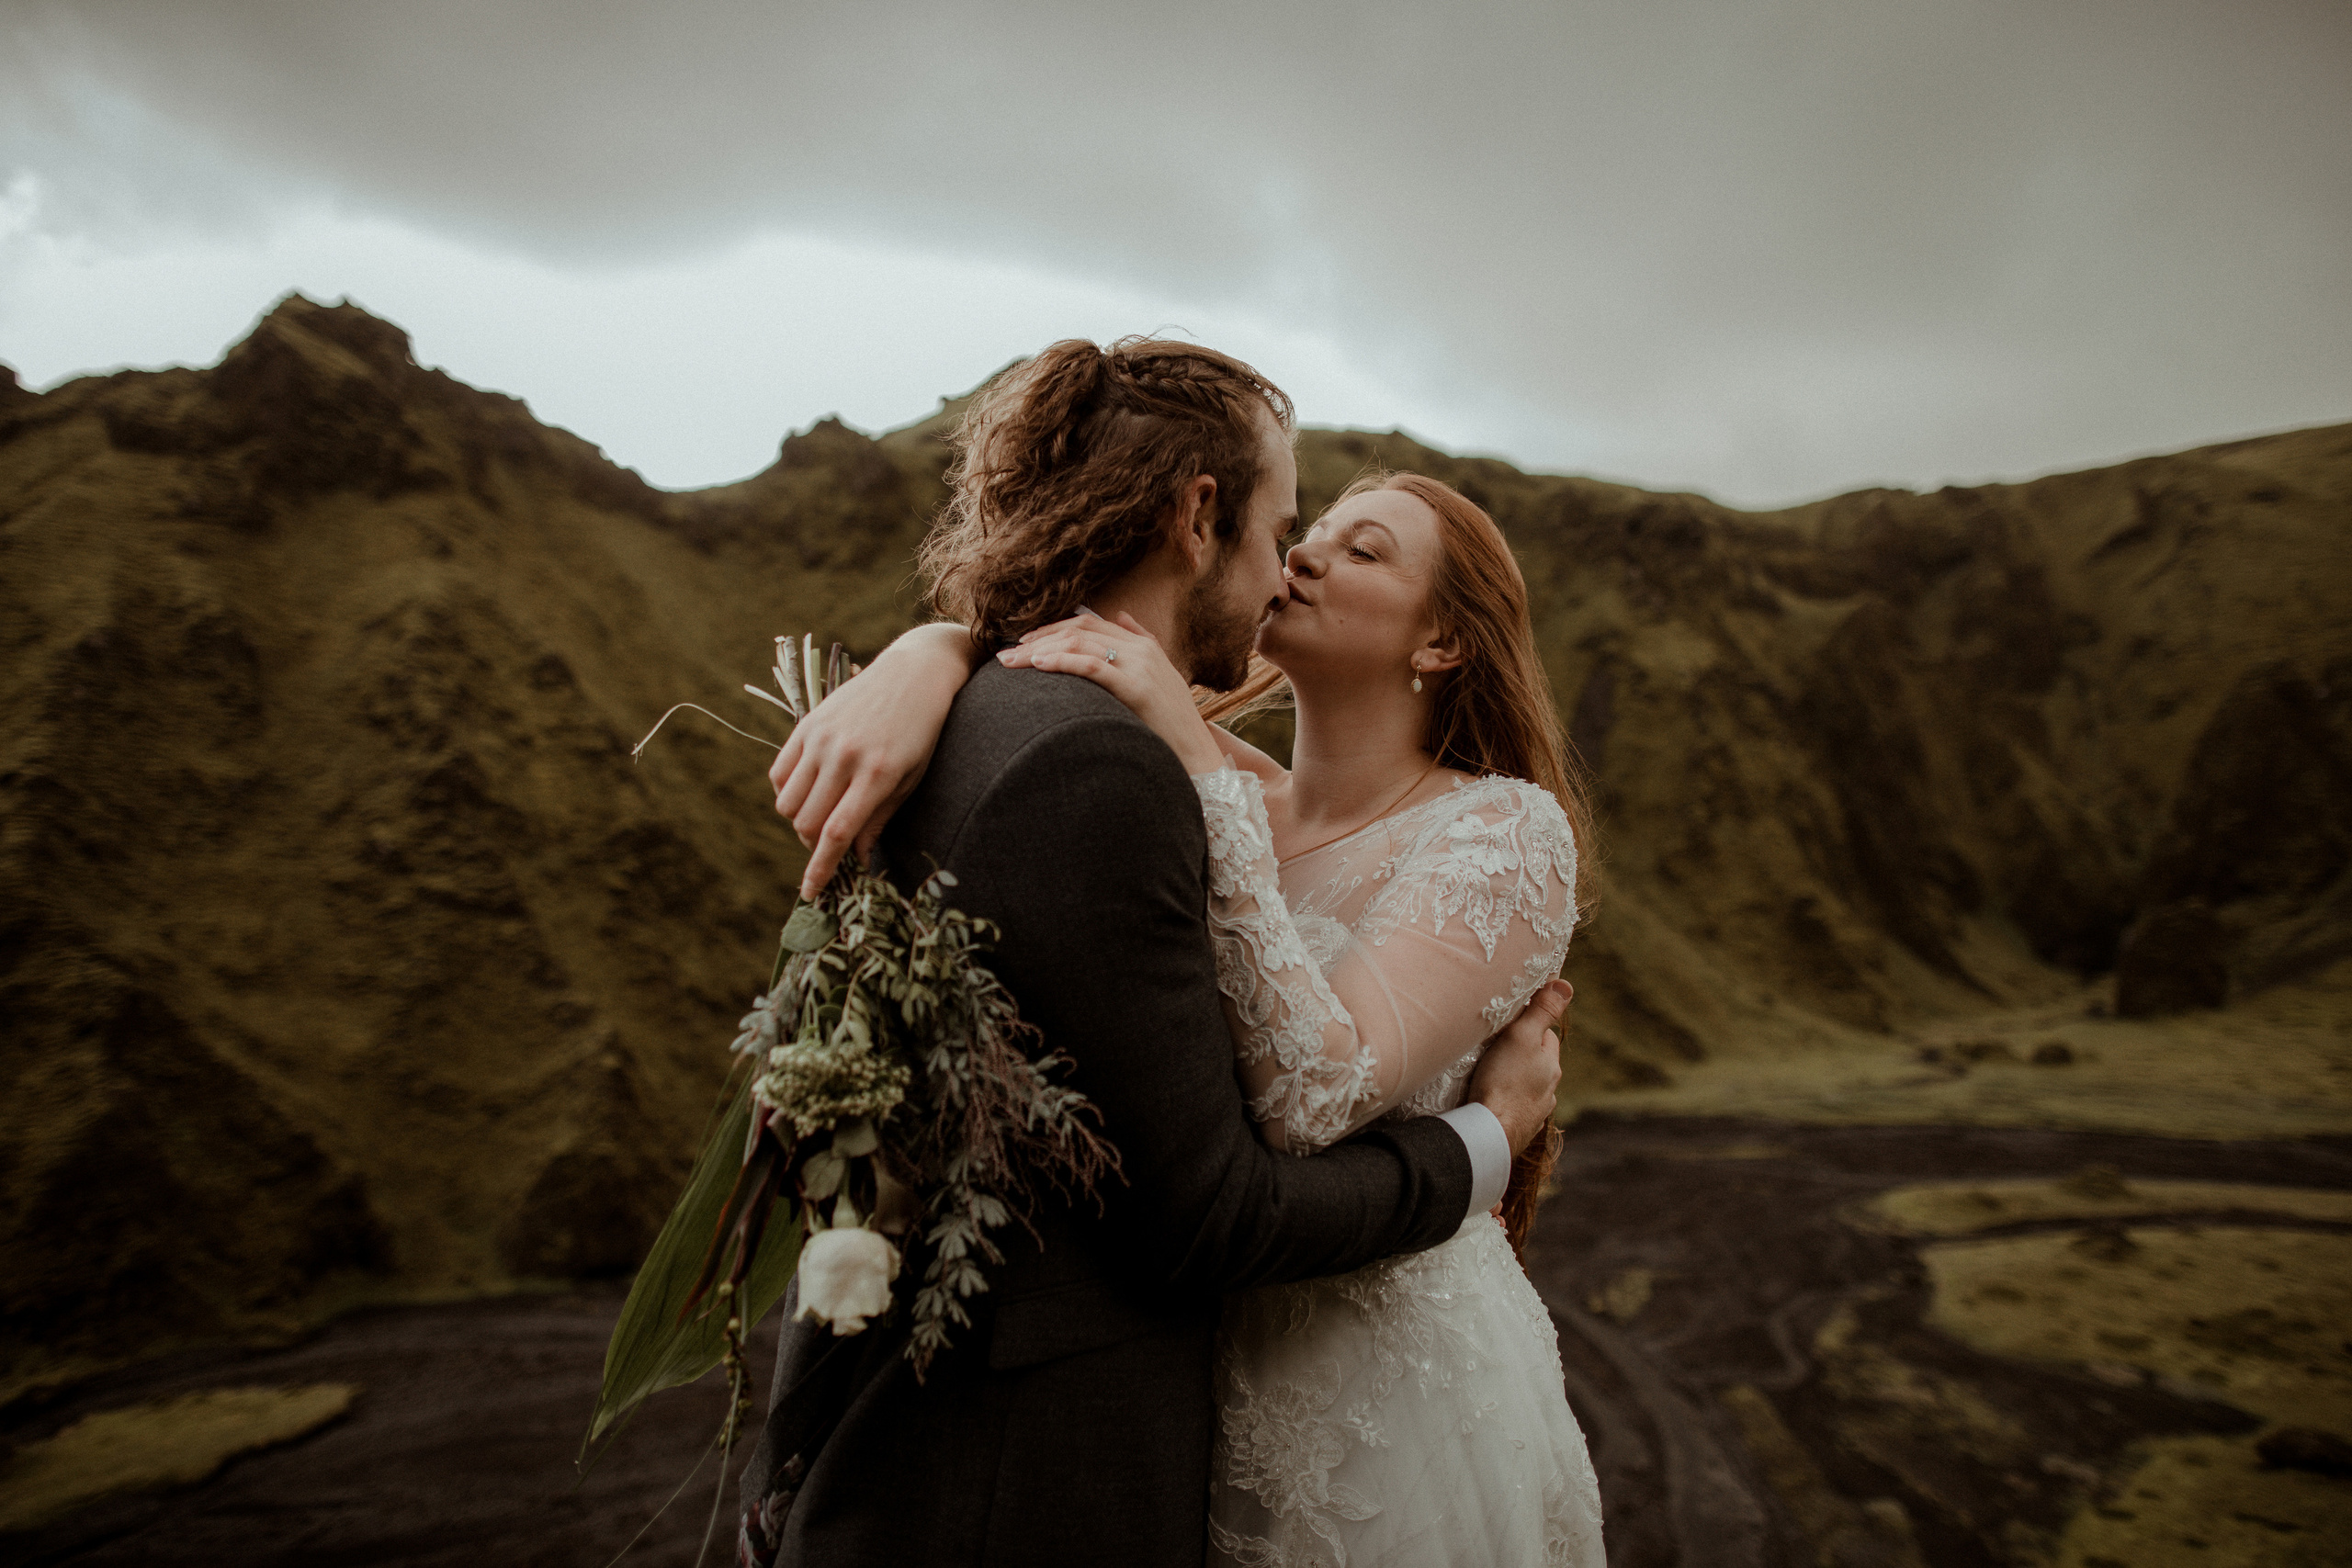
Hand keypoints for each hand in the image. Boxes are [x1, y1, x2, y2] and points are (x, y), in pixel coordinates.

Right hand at [770, 624, 973, 898]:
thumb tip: (857, 860)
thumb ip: (880, 819)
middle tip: (830, 846)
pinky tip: (810, 790)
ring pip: (787, 803)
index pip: (836, 834)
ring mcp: (821, 738)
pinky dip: (787, 792)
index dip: (820, 869)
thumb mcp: (911, 779)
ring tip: (823, 815)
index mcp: (877, 774)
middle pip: (806, 823)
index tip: (810, 893)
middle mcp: (843, 756)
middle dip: (813, 846)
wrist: (914, 673)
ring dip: (799, 821)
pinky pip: (779, 774)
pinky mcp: (806, 725)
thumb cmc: (923, 732)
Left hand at [997, 610, 1225, 774]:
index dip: (1053, 628)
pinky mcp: (1137, 687)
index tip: (1024, 643)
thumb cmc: (1172, 728)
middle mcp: (1142, 649)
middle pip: (1080, 629)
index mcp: (1144, 645)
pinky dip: (1061, 661)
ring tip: (1011, 662)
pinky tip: (1038, 665)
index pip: (1090, 622)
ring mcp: (1141, 665)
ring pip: (1080, 643)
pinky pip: (1092, 665)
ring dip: (1040, 649)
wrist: (1199, 758)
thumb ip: (1142, 643)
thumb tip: (1121, 614)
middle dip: (1038, 637)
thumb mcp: (1160, 679)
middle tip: (1005, 654)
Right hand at [1469, 979, 1570, 1155]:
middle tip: (1497, 1048)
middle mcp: (1548, 1091)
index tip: (1512, 1024)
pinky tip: (1492, 1103)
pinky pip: (1515, 1111)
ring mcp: (1535, 1113)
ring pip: (1528, 1089)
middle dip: (1522, 1056)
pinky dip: (1507, 1104)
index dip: (1531, 1027)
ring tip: (1491, 1076)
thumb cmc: (1504, 1082)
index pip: (1547, 1038)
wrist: (1490, 1134)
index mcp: (1551, 1066)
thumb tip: (1566, 985)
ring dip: (1515, 1082)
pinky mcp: (1518, 1130)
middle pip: (1538, 1065)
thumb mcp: (1521, 1036)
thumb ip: (1542, 1011)